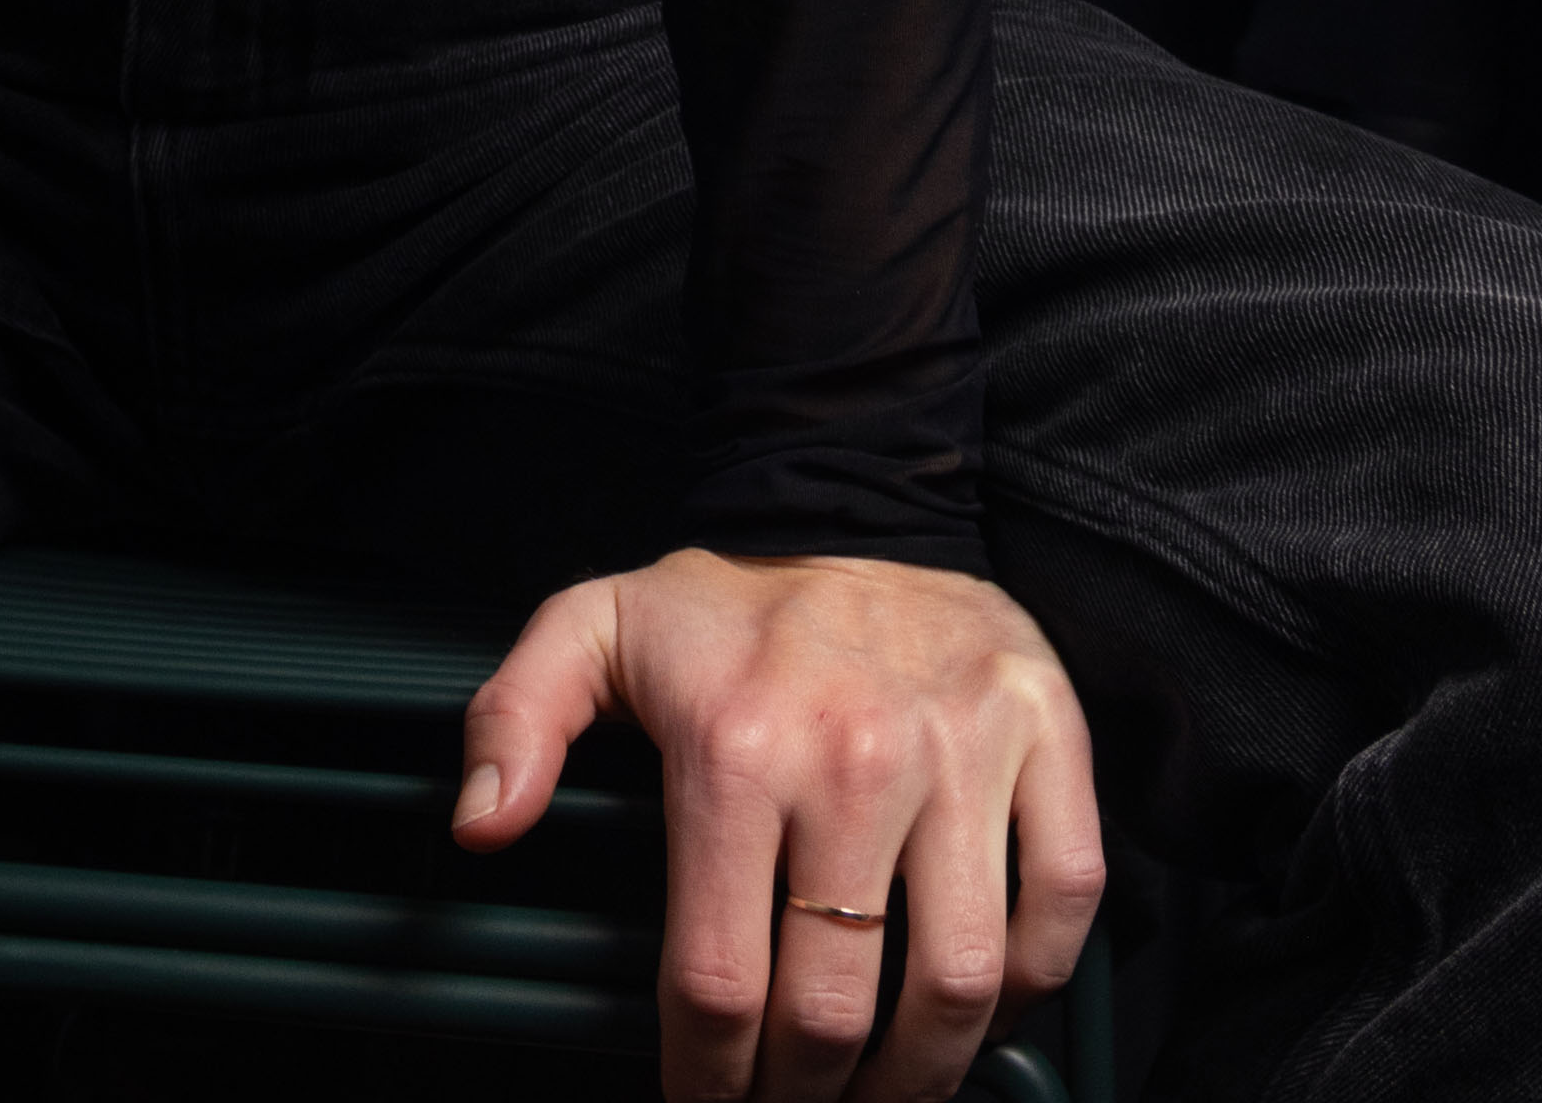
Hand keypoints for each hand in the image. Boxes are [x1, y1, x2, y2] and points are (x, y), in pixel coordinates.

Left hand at [456, 546, 1102, 1101]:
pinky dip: (1034, 985)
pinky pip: (1062, 903)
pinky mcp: (1046, 736)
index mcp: (735, 748)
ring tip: (883, 1094)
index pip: (721, 984)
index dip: (709, 1083)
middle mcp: (853, 755)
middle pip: (836, 1009)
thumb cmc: (725, 602)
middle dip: (807, 1097)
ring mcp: (961, 749)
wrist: (857, 499)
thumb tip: (479, 826)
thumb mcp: (591, 631)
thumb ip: (513, 720)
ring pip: (958, 980)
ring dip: (920, 1075)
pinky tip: (981, 1009)